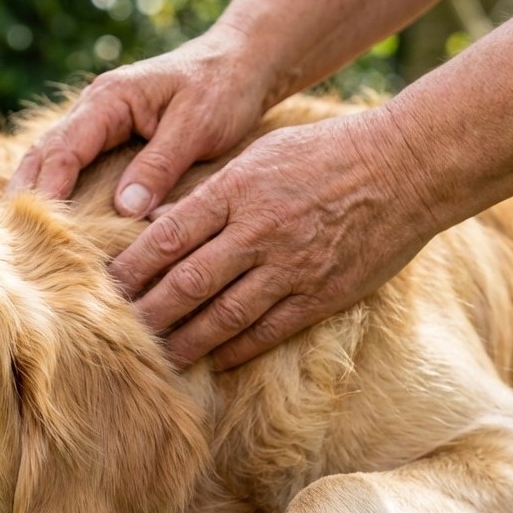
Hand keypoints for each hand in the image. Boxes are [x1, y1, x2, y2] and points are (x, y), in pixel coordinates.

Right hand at [8, 27, 279, 215]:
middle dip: (26, 196)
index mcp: (110, 99)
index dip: (48, 191)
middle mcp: (94, 109)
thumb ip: (160, 165)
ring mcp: (97, 123)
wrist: (240, 63)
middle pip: (43, 155)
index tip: (39, 229)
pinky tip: (54, 225)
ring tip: (22, 241)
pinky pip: (72, 167)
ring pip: (51, 161)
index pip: (64, 150)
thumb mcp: (197, 126)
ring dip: (36, 196)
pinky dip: (58, 193)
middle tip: (12, 242)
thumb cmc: (223, 89)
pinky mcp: (109, 139)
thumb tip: (125, 209)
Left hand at [109, 110, 437, 369]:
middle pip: (187, 283)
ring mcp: (290, 267)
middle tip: (116, 333)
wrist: (408, 166)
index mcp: (237, 191)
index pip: (167, 237)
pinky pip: (267, 331)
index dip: (131, 269)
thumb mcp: (260, 155)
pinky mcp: (320, 294)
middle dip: (147, 313)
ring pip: (223, 316)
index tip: (104, 289)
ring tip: (157, 357)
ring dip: (185, 341)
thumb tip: (156, 219)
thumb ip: (209, 191)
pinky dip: (235, 348)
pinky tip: (213, 359)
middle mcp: (258, 232)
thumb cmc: (327, 153)